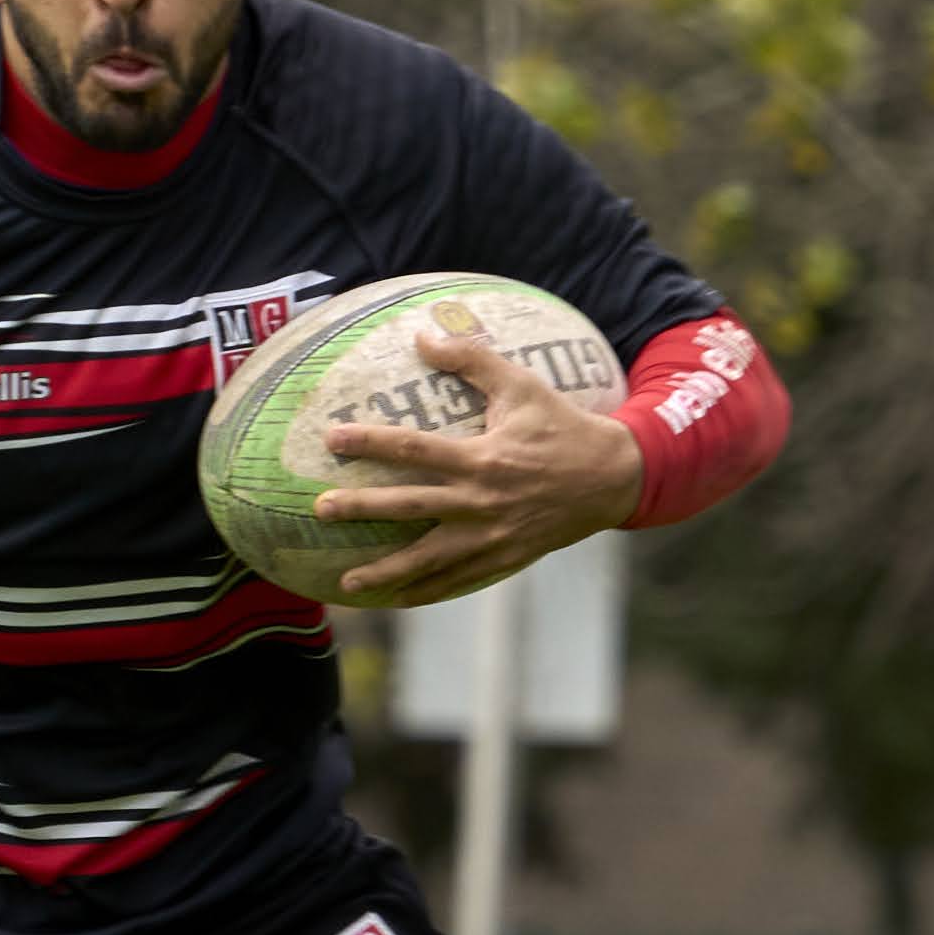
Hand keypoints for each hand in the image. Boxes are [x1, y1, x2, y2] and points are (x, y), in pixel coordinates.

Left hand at [314, 325, 645, 604]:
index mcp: (482, 457)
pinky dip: (426, 592)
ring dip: (386, 571)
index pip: (414, 450)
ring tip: (347, 582)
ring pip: (429, 558)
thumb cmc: (562, 425)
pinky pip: (458, 580)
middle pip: (410, 506)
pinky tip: (396, 600)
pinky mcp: (505, 558)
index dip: (370, 443)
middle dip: (361, 509)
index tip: (332, 439)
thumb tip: (422, 335)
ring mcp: (493, 536)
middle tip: (320, 510)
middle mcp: (481, 501)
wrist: (613, 477)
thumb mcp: (521, 385)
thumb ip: (471, 360)